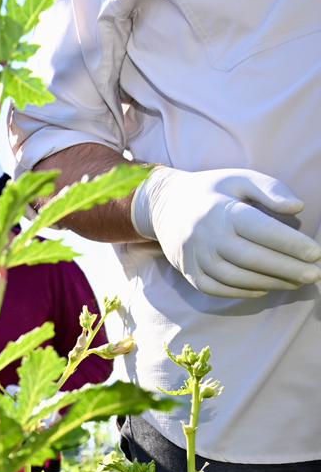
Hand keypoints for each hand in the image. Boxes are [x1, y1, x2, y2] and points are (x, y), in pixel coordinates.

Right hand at [131, 167, 320, 298]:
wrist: (165, 206)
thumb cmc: (213, 191)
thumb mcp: (241, 179)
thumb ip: (271, 189)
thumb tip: (297, 208)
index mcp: (221, 211)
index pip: (261, 230)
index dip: (291, 244)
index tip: (316, 253)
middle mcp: (206, 236)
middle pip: (251, 258)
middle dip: (287, 268)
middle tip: (314, 274)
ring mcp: (195, 258)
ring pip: (236, 277)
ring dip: (270, 282)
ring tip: (297, 282)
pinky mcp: (189, 273)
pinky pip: (217, 289)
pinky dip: (243, 292)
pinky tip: (265, 288)